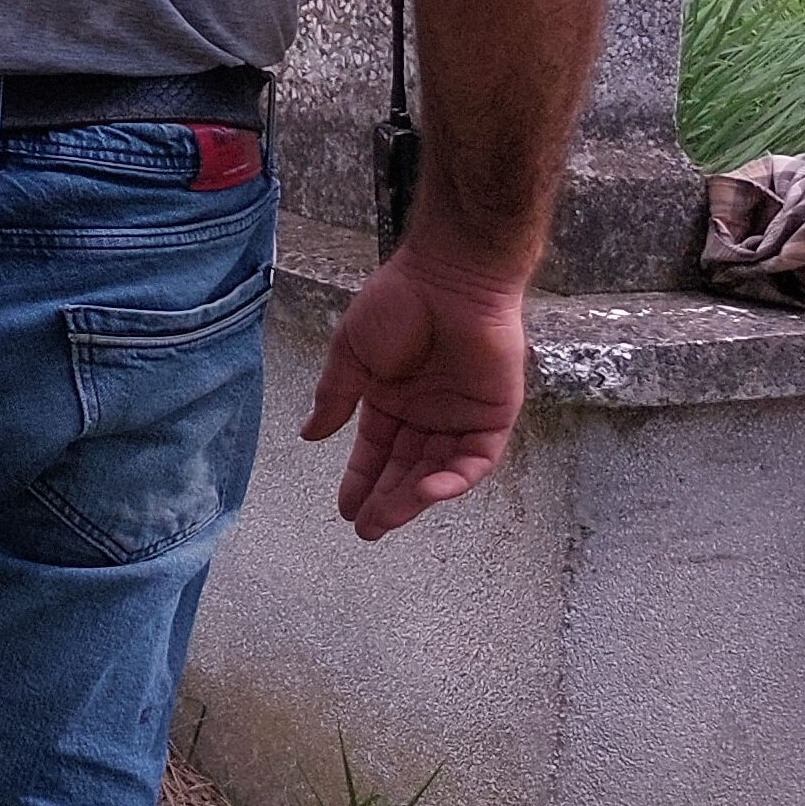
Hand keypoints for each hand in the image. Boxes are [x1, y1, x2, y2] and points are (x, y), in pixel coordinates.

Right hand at [300, 243, 528, 537]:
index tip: (345, 509)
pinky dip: (455, 479)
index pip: (376, 450)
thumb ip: (335, 396)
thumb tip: (309, 434)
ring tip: (387, 517)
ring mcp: (461, 414)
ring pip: (439, 469)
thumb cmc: (398, 302)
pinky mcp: (494, 413)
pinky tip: (428, 492)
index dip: (361, 480)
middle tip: (367, 528)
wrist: (450, 277)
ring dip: (415, 496)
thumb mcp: (351, 353)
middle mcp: (427, 411)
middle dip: (385, 499)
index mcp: (391, 397)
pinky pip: (477, 458)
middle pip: (405, 467)